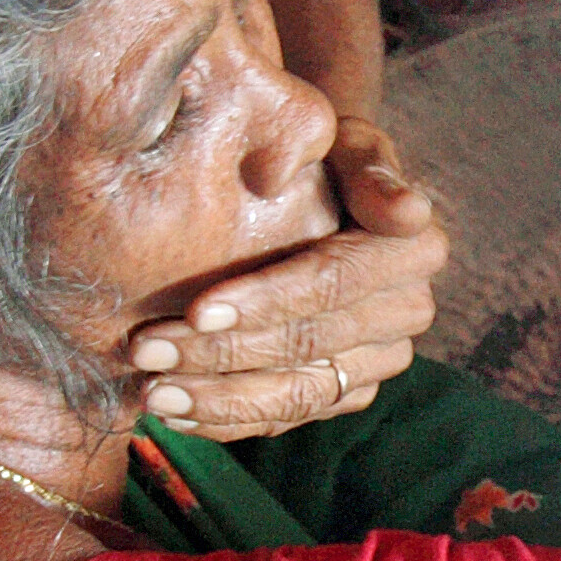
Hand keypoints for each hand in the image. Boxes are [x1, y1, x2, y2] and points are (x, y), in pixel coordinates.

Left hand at [124, 119, 446, 440]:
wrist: (319, 182)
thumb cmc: (320, 151)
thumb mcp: (344, 140)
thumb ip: (371, 166)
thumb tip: (408, 211)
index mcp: (414, 249)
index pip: (334, 283)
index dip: (267, 301)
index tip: (197, 310)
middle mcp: (406, 311)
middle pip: (308, 345)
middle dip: (222, 354)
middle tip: (146, 349)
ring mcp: (379, 360)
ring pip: (298, 394)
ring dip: (220, 399)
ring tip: (151, 394)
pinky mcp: (349, 391)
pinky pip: (289, 416)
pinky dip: (230, 420)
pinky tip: (175, 415)